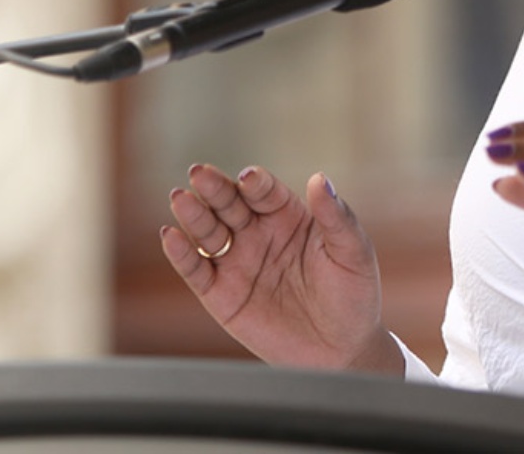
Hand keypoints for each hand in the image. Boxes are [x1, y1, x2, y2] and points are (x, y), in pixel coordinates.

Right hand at [162, 164, 400, 373]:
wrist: (342, 350)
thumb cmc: (353, 295)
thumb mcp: (353, 252)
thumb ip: (336, 217)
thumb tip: (320, 179)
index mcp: (288, 216)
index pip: (265, 191)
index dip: (255, 182)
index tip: (248, 178)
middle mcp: (258, 233)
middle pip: (230, 204)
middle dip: (215, 188)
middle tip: (200, 173)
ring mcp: (237, 263)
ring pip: (209, 232)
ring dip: (194, 215)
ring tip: (182, 199)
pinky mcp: (221, 295)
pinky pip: (196, 271)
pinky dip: (181, 254)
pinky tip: (171, 237)